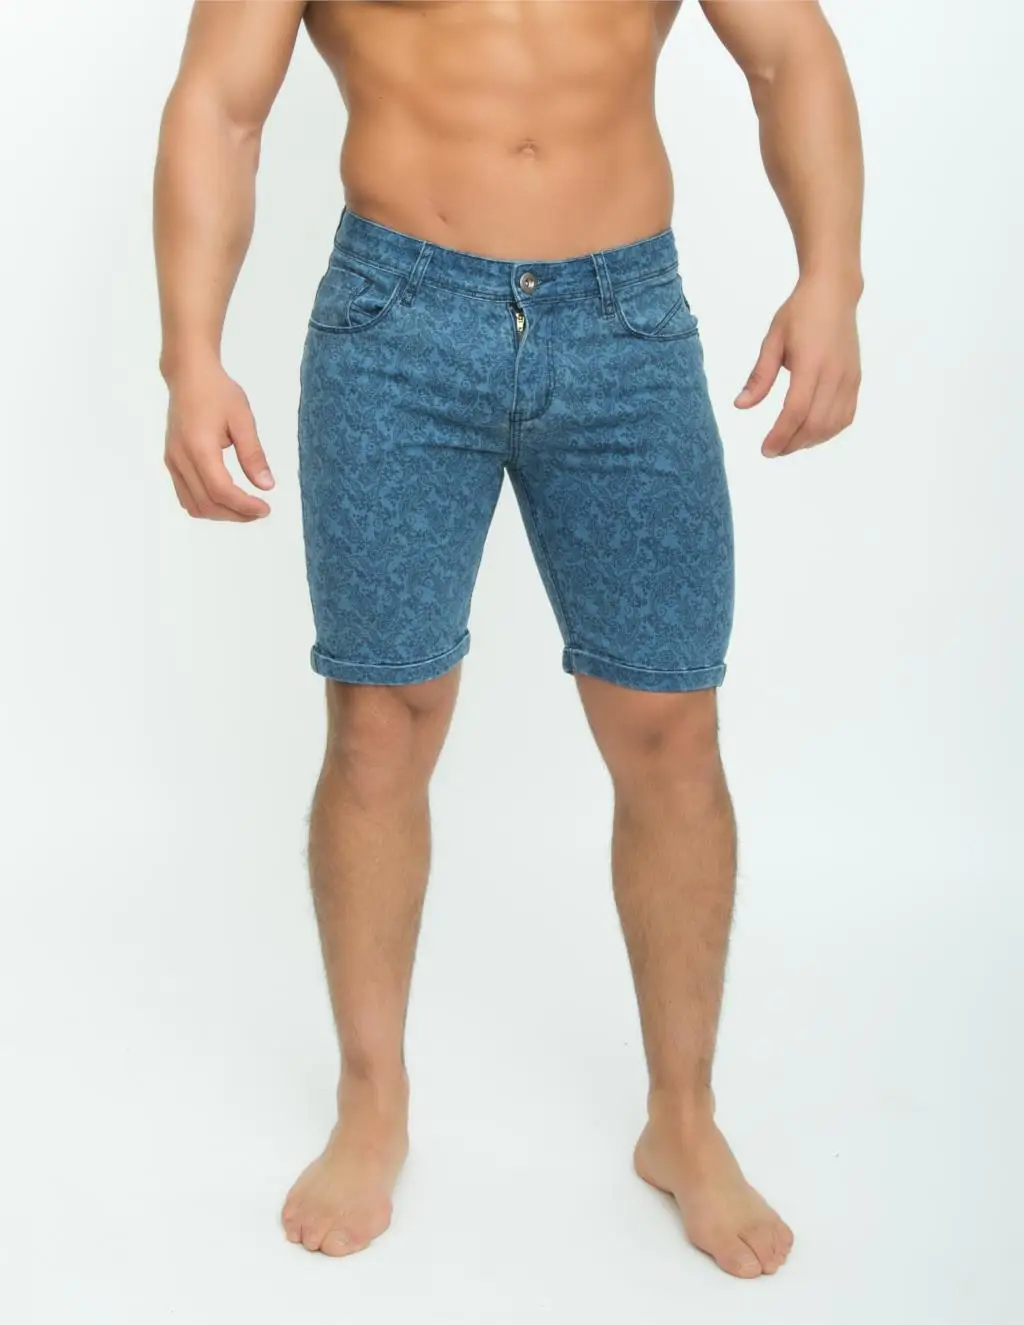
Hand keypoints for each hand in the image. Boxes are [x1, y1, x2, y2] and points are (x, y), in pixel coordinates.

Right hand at [164, 363, 274, 520]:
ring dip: (220, 513)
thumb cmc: (218, 392)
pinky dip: (206, 504)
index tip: (265, 508)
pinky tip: (225, 499)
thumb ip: (253, 454)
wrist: (189, 376)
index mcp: (199, 447)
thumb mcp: (243, 419)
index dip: (244, 506)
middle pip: (207, 504)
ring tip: (244, 508)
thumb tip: (266, 486)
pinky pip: (185, 495)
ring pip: (193, 505)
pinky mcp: (171, 461)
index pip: (221, 490)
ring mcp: (172, 461)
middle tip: (259, 511)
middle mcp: (180, 458)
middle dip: (235, 514)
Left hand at [735, 276, 861, 457]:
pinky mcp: (856, 379)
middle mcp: (834, 373)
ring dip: (810, 441)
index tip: (766, 450)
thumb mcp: (772, 340)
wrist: (834, 293)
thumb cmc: (799, 313)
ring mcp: (849, 378)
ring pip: (833, 424)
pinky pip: (846, 415)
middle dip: (793, 443)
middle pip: (816, 423)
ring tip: (789, 443)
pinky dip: (829, 431)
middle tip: (773, 450)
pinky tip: (811, 432)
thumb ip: (759, 376)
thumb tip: (741, 405)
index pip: (796, 410)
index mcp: (810, 363)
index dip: (780, 435)